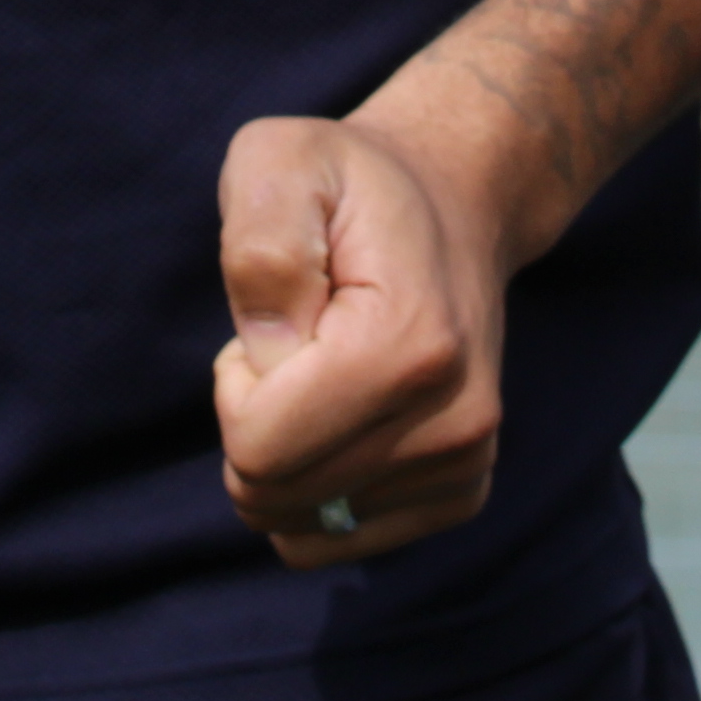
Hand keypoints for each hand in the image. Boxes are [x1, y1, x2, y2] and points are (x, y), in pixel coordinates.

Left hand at [209, 102, 510, 565]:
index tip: (275, 322)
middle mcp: (456, 422)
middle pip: (273, 496)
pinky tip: (345, 414)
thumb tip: (266, 363)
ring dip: (285, 454)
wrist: (456, 201)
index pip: (257, 449)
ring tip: (324, 372)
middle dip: (253, 423)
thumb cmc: (350, 182)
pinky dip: (315, 487)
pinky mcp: (463, 492)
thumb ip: (259, 247)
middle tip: (295, 344)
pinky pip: (337, 538)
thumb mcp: (279, 161)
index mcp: (410, 347)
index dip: (233, 386)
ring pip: (301, 527)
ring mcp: (466, 465)